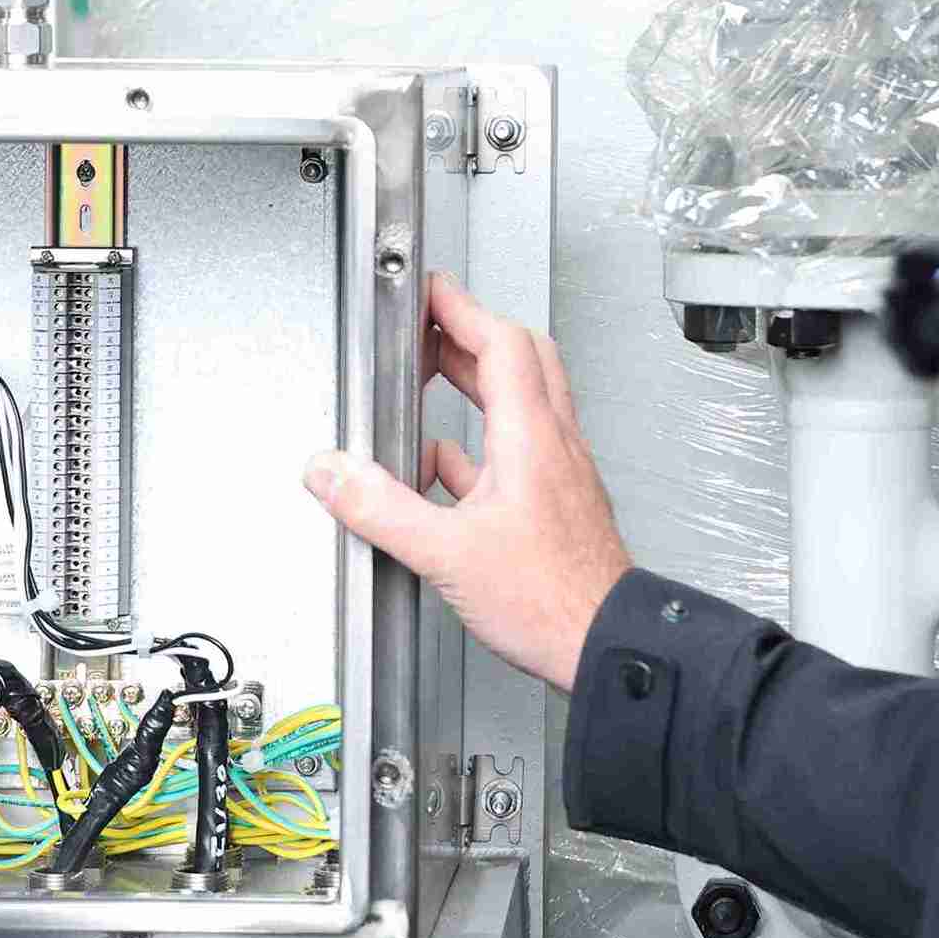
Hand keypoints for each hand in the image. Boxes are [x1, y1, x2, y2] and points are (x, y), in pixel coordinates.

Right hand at [301, 271, 629, 691]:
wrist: (605, 646)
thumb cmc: (552, 601)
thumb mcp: (446, 554)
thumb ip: (381, 509)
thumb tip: (333, 472)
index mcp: (532, 438)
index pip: (502, 342)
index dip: (463, 307)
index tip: (431, 291)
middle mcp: (554, 445)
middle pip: (520, 359)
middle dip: (471, 334)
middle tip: (432, 327)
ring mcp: (560, 473)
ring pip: (523, 403)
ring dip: (479, 384)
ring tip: (432, 385)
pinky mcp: (556, 502)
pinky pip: (516, 452)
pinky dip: (478, 446)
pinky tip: (445, 472)